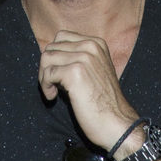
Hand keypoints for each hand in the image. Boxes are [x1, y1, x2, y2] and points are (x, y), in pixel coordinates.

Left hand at [38, 30, 134, 152]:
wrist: (116, 123)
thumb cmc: (104, 103)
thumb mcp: (94, 72)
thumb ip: (77, 60)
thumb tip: (50, 59)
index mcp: (97, 43)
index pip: (61, 37)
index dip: (54, 56)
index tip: (57, 74)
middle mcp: (91, 46)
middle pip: (51, 47)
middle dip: (46, 67)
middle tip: (52, 85)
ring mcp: (83, 58)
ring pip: (46, 58)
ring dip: (43, 76)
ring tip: (52, 91)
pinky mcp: (75, 72)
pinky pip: (48, 73)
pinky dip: (46, 87)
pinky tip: (53, 97)